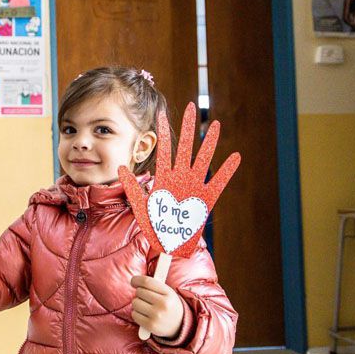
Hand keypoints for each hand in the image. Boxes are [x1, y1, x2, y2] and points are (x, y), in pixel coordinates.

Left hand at [118, 102, 239, 257]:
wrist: (169, 246)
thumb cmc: (154, 227)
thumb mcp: (141, 206)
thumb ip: (133, 188)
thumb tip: (120, 168)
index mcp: (165, 178)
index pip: (164, 150)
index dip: (162, 132)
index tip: (160, 113)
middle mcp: (180, 178)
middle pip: (185, 148)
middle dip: (188, 128)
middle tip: (191, 108)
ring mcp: (194, 187)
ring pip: (203, 160)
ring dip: (210, 144)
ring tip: (216, 125)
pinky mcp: (205, 199)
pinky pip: (217, 183)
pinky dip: (226, 172)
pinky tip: (234, 158)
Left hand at [130, 275, 183, 338]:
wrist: (180, 325)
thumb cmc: (169, 305)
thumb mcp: (167, 292)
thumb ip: (154, 284)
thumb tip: (135, 280)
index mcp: (168, 293)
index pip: (146, 282)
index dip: (137, 280)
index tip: (134, 282)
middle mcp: (163, 304)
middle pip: (139, 292)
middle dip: (140, 294)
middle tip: (146, 298)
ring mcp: (157, 315)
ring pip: (135, 303)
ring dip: (137, 304)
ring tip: (146, 307)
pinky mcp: (151, 325)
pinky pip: (134, 314)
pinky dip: (136, 314)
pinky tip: (145, 315)